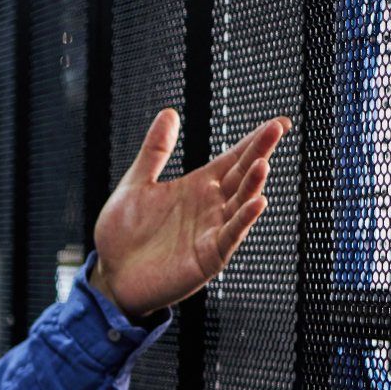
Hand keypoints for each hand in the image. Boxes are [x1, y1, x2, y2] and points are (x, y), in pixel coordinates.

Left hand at [89, 108, 290, 317]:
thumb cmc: (124, 235)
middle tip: (278, 129)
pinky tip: (256, 203)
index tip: (278, 122)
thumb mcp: (136, 185)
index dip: (253, 141)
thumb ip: (155, 151)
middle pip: (241, 176)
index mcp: (196, 187)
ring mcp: (212, 231)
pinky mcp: (208, 256)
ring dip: (253, 185)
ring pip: (240, 204)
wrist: (112, 276)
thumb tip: (169, 113)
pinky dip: (244, 220)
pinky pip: (230, 235)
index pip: (232, 159)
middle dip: (260, 153)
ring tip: (263, 164)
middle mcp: (210, 207)